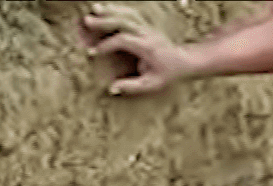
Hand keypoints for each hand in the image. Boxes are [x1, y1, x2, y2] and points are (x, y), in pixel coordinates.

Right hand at [79, 3, 199, 95]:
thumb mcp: (152, 84)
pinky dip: (117, 10)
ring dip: (110, 11)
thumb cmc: (168, 73)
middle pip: (125, 21)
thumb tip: (112, 89)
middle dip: (105, 21)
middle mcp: (147, 33)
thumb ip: (132, 86)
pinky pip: (131, 14)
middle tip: (87, 21)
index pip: (124, 40)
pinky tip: (105, 9)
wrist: (184, 60)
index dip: (107, 45)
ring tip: (94, 9)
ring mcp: (147, 27)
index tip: (92, 52)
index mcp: (147, 46)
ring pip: (128, 14)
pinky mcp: (146, 25)